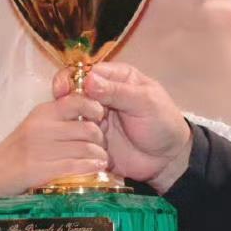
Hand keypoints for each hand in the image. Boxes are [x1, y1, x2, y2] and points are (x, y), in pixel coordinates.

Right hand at [0, 92, 107, 208]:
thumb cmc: (18, 151)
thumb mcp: (36, 126)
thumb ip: (60, 120)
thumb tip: (94, 119)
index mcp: (42, 112)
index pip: (77, 100)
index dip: (95, 108)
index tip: (100, 119)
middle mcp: (41, 126)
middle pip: (88, 129)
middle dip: (101, 139)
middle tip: (102, 147)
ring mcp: (39, 148)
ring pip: (85, 149)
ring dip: (99, 156)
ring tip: (101, 160)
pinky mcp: (38, 169)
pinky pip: (74, 166)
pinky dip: (90, 168)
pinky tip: (95, 169)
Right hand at [57, 62, 191, 191]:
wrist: (168, 159)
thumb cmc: (163, 124)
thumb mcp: (145, 103)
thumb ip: (118, 92)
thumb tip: (89, 81)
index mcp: (116, 78)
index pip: (86, 71)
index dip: (71, 79)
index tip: (62, 91)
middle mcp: (102, 96)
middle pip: (74, 92)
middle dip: (68, 103)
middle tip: (73, 115)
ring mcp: (95, 118)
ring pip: (71, 115)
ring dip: (72, 123)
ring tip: (85, 132)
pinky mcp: (92, 139)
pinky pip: (75, 136)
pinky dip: (74, 140)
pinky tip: (78, 145)